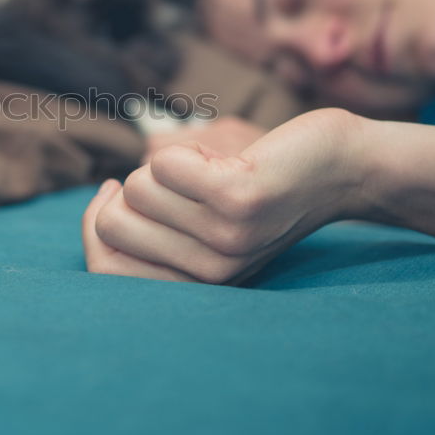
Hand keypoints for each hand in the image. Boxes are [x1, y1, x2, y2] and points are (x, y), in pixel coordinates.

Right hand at [83, 108, 369, 283]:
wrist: (341, 167)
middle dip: (133, 186)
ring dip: (168, 165)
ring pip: (138, 188)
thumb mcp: (206, 226)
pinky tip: (227, 158)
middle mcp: (208, 273)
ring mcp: (224, 239)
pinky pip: (165, 165)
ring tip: (215, 169)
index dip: (93, 222)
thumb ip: (155, 234)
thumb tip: (103, 211)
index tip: (114, 190)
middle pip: (112, 225)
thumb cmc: (261, 185)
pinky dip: (187, 149)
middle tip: (181, 180)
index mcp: (196, 286)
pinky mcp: (238, 201)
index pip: (103, 267)